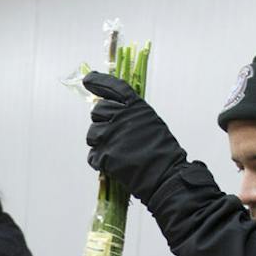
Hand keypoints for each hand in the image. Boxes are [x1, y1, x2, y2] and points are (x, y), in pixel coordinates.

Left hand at [83, 71, 188, 198]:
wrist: (166, 176)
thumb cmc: (163, 152)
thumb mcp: (151, 123)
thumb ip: (131, 115)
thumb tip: (114, 112)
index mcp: (135, 106)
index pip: (112, 87)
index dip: (98, 82)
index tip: (89, 80)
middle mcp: (119, 117)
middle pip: (97, 111)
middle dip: (102, 121)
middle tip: (115, 134)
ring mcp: (109, 136)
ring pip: (92, 134)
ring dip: (100, 142)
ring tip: (118, 152)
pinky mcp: (103, 156)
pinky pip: (93, 155)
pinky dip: (101, 160)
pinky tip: (116, 164)